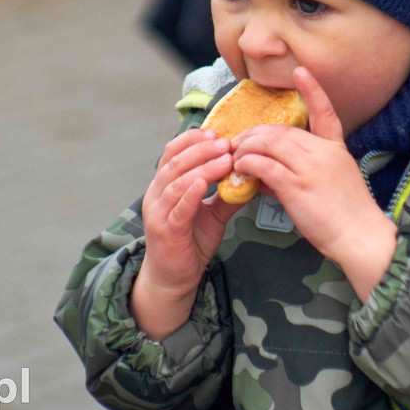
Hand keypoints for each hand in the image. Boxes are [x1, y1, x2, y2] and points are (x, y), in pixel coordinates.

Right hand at [132, 128, 236, 339]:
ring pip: (177, 182)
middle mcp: (157, 194)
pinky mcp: (165, 231)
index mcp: (165, 185)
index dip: (192, 140)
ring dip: (201, 168)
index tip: (215, 132)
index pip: (173, 152)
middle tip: (225, 143)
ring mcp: (158, 212)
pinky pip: (177, 208)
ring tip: (224, 159)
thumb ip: (227, 194)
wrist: (175, 277)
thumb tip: (252, 175)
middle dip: (201, 150)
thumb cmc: (190, 241)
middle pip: (175, 162)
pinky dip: (190, 194)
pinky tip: (204, 184)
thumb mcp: (213, 213)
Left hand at [231, 67, 397, 299]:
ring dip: (247, 147)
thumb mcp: (329, 185)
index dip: (313, 90)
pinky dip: (247, 164)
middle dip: (256, 133)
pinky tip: (240, 170)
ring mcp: (310, 168)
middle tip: (239, 142)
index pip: (325, 111)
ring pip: (269, 144)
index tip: (301, 70)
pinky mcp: (296, 186)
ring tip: (235, 156)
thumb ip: (299, 172)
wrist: (361, 237)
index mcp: (336, 148)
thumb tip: (267, 172)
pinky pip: (264, 165)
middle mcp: (323, 152)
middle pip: (282, 130)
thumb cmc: (347, 216)